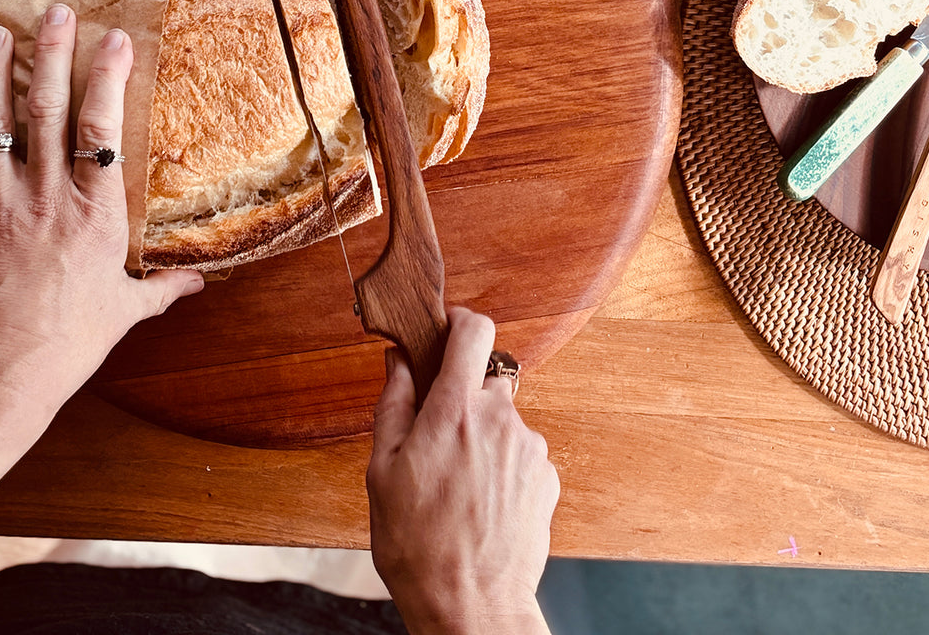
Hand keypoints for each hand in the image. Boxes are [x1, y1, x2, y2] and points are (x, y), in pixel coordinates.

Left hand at [0, 4, 203, 411]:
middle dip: (52, 56)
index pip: (103, 130)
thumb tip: (198, 284)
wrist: (5, 373)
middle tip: (55, 12)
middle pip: (48, 112)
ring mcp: (2, 207)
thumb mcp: (127, 311)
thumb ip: (162, 289)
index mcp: (94, 212)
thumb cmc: (72, 341)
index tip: (114, 39)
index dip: (107, 79)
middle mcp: (47, 197)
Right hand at [367, 308, 559, 634]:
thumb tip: (398, 361)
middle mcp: (500, 419)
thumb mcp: (382, 471)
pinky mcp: (547, 477)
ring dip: (484, 437)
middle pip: (486, 379)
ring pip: (504, 419)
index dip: (461, 322)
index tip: (448, 330)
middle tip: (438, 438)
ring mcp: (530, 448)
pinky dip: (503, 466)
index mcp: (455, 410)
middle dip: (464, 397)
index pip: (474, 330)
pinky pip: (521, 453)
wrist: (472, 608)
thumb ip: (393, 405)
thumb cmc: (418, 545)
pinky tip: (482, 502)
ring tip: (458, 485)